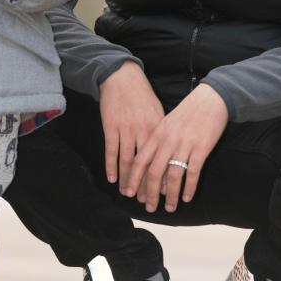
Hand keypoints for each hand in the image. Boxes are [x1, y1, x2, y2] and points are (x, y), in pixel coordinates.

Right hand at [99, 61, 163, 191]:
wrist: (122, 78)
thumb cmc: (142, 95)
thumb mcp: (158, 112)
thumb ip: (162, 133)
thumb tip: (169, 153)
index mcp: (158, 129)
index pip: (163, 159)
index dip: (164, 178)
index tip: (165, 194)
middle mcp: (144, 131)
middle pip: (147, 165)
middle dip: (147, 186)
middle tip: (147, 202)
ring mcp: (127, 129)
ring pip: (128, 161)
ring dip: (128, 181)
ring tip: (129, 195)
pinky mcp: (111, 127)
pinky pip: (112, 151)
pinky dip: (112, 167)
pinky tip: (112, 179)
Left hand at [124, 83, 228, 212]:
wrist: (210, 98)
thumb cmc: (188, 112)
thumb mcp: (166, 123)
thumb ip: (157, 142)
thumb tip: (150, 165)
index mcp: (156, 134)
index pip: (139, 161)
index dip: (133, 179)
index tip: (130, 194)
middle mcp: (167, 141)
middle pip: (154, 173)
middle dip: (150, 193)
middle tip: (149, 208)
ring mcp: (184, 145)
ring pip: (173, 176)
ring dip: (171, 195)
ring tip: (170, 208)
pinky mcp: (201, 148)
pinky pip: (193, 172)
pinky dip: (189, 187)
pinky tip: (187, 197)